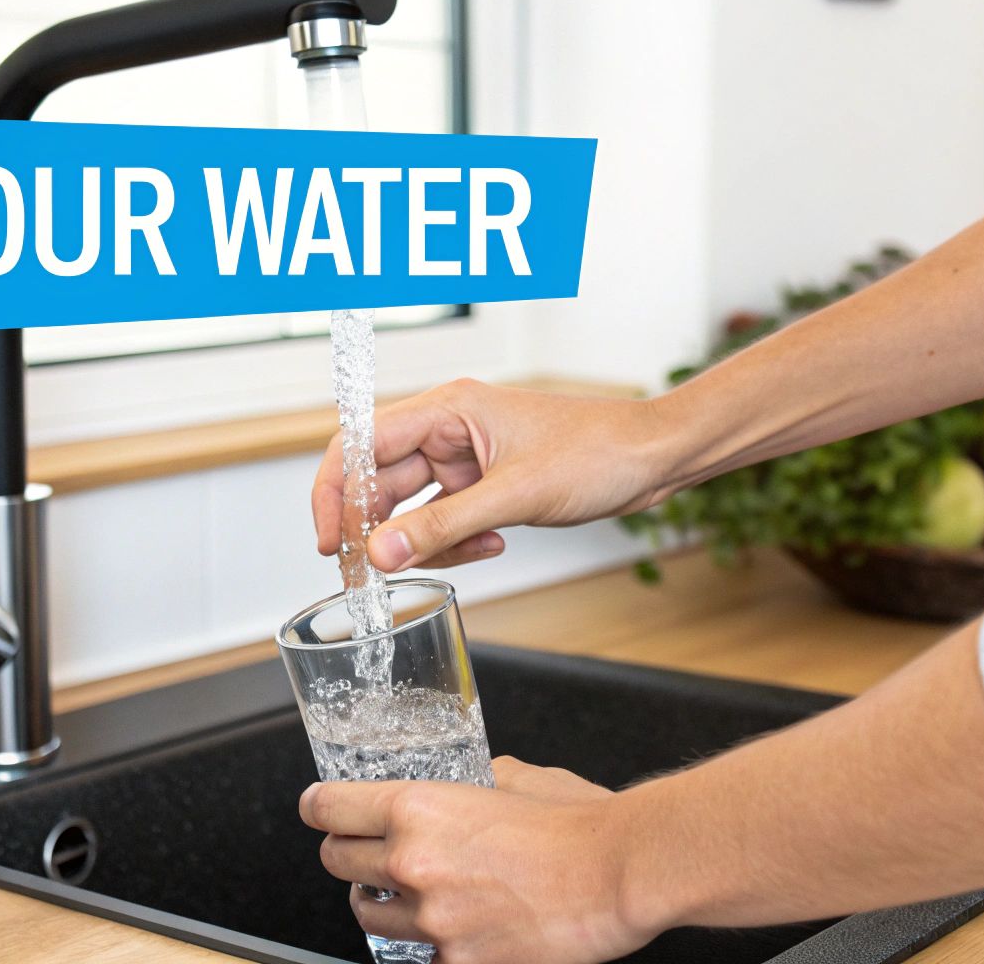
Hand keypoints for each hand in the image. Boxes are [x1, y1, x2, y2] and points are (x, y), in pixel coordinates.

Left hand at [299, 756, 657, 963]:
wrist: (620, 874)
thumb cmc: (579, 824)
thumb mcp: (516, 778)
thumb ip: (475, 782)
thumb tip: (468, 784)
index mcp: (419, 808)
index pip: (328, 808)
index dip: (321, 808)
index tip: (321, 811)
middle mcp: (413, 863)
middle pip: (336, 862)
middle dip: (349, 854)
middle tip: (367, 853)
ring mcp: (432, 920)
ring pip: (368, 914)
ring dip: (383, 902)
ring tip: (412, 895)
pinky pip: (417, 957)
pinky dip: (430, 944)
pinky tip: (456, 929)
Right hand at [312, 380, 672, 571]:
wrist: (654, 458)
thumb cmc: (597, 451)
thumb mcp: (515, 495)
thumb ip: (444, 526)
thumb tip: (381, 552)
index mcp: (447, 409)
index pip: (361, 444)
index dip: (335, 491)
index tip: (329, 541)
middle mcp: (448, 430)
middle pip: (379, 480)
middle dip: (373, 528)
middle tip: (366, 575)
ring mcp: (467, 460)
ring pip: (413, 508)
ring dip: (422, 541)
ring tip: (451, 557)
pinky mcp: (486, 486)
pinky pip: (446, 521)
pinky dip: (457, 543)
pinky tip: (490, 547)